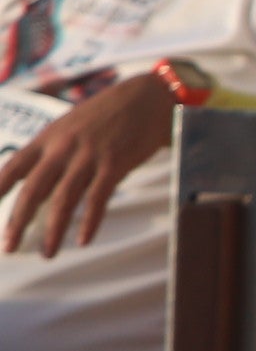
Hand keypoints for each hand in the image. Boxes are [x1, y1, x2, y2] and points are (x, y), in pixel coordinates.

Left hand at [0, 71, 179, 256]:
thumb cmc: (109, 112)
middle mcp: (62, 148)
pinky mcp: (115, 164)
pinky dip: (90, 222)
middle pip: (34, 190)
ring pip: (63, 200)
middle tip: (9, 247)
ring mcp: (88, 156)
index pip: (13, 167)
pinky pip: (98, 198)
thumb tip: (38, 175)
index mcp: (48, 138)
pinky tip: (84, 240)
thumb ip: (54, 148)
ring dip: (54, 230)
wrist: (146, 96)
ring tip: (49, 253)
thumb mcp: (70, 124)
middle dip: (18, 221)